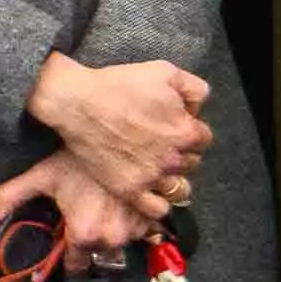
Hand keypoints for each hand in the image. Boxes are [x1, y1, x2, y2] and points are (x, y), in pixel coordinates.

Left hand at [6, 151, 163, 273]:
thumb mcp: (43, 175)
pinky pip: (144, 229)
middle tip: (88, 217)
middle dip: (94, 241)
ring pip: (122, 242)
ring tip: (107, 207)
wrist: (124, 141)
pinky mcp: (153, 217)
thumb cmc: (81, 159)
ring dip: (116, 231)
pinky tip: (125, 203)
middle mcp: (111, 238)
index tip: (68, 247)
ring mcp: (136, 229)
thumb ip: (12, 196)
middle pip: (99, 254)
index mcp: (83, 234)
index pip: (76, 267)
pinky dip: (136, 220)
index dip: (70, 258)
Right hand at [28, 50, 211, 206]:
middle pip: (192, 162)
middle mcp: (172, 158)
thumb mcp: (165, 72)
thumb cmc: (118, 85)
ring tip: (160, 167)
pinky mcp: (129, 190)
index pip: (203, 138)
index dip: (189, 128)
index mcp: (185, 131)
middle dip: (181, 151)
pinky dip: (160, 203)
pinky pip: (157, 209)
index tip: (174, 124)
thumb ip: (194, 88)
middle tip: (162, 142)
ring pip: (180, 188)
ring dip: (174, 177)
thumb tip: (198, 108)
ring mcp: (151, 177)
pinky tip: (153, 191)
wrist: (77, 103)